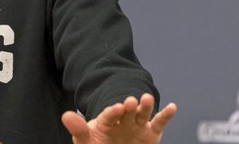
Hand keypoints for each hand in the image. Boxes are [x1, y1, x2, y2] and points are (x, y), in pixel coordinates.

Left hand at [61, 93, 176, 143]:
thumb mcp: (87, 142)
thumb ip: (79, 130)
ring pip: (142, 114)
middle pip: (127, 111)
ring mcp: (137, 125)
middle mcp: (123, 120)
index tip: (116, 108)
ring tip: (147, 98)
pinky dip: (166, 115)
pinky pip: (159, 123)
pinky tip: (172, 107)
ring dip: (146, 106)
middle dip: (129, 106)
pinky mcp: (151, 133)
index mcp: (106, 120)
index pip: (109, 115)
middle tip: (131, 101)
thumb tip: (65, 115)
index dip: (112, 111)